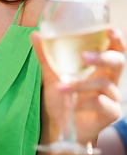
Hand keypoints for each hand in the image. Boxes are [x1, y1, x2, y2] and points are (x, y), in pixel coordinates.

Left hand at [31, 27, 125, 143]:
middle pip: (118, 62)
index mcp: (99, 66)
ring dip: (81, 84)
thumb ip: (45, 55)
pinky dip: (86, 101)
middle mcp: (109, 79)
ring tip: (61, 87)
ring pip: (104, 83)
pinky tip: (74, 105)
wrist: (59, 126)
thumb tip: (35, 34)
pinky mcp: (110, 113)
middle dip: (103, 56)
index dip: (116, 38)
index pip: (114, 48)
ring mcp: (112, 97)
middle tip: (84, 56)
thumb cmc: (61, 97)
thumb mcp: (51, 74)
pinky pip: (103, 103)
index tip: (110, 29)